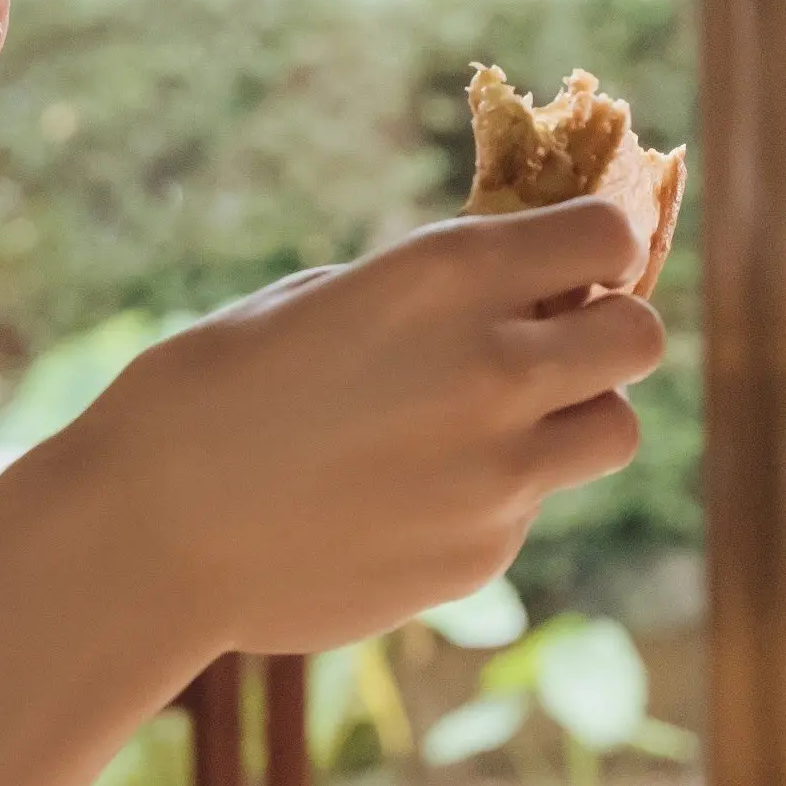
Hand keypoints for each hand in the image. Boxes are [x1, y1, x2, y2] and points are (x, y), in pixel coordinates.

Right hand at [14, 199, 669, 660]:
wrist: (145, 535)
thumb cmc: (207, 392)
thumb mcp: (327, 298)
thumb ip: (437, 293)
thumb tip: (522, 290)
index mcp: (448, 275)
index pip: (609, 231)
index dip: (601, 243)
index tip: (577, 259)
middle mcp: (495, 369)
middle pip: (640, 338)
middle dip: (609, 330)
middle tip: (556, 343)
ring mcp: (498, 474)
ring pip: (614, 432)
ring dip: (575, 417)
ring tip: (496, 423)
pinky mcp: (482, 554)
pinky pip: (528, 508)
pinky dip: (493, 496)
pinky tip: (402, 496)